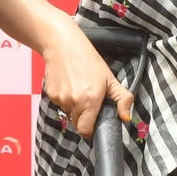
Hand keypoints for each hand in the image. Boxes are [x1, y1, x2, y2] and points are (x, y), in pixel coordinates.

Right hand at [42, 22, 134, 137]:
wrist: (63, 45)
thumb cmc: (88, 60)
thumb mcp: (110, 78)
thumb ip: (122, 99)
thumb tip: (126, 117)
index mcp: (90, 100)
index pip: (85, 130)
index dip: (90, 130)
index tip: (93, 124)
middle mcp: (73, 102)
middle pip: (77, 123)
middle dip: (83, 117)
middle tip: (88, 100)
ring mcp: (60, 99)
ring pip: (68, 113)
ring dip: (73, 106)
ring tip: (78, 88)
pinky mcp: (50, 94)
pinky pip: (59, 104)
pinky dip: (64, 98)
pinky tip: (68, 84)